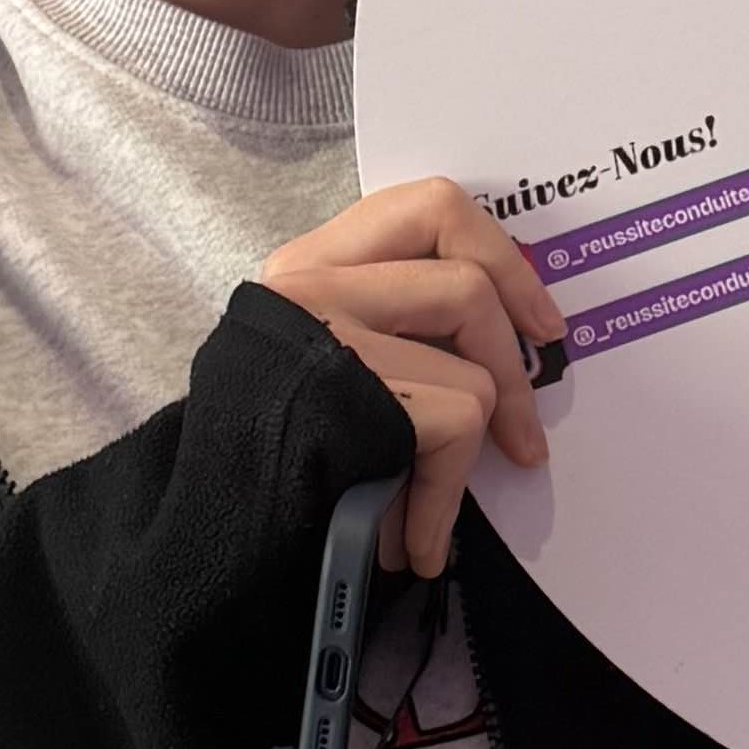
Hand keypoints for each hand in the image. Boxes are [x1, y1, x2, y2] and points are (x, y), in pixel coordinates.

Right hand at [255, 179, 567, 581]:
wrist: (213, 532)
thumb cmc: (277, 462)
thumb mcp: (327, 368)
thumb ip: (394, 328)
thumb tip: (510, 336)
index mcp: (307, 265)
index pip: (429, 208)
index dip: (499, 254)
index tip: (533, 317)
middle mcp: (310, 283)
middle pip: (466, 271)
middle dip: (516, 342)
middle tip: (535, 397)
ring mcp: (329, 333)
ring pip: (473, 367)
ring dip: (476, 448)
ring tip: (437, 510)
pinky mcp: (354, 390)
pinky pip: (459, 426)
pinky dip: (446, 497)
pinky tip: (416, 540)